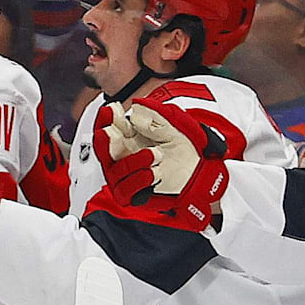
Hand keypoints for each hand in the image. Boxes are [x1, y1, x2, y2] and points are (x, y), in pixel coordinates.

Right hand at [95, 98, 229, 230]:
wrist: (199, 172)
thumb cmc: (182, 149)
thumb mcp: (173, 127)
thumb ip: (154, 119)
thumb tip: (135, 110)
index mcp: (129, 137)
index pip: (110, 127)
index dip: (107, 118)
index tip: (111, 109)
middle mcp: (124, 156)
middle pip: (104, 150)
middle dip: (106, 140)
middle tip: (110, 131)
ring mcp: (126, 176)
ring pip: (116, 170)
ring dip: (133, 161)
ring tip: (155, 154)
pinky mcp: (133, 194)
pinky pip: (126, 190)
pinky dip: (138, 180)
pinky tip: (153, 173)